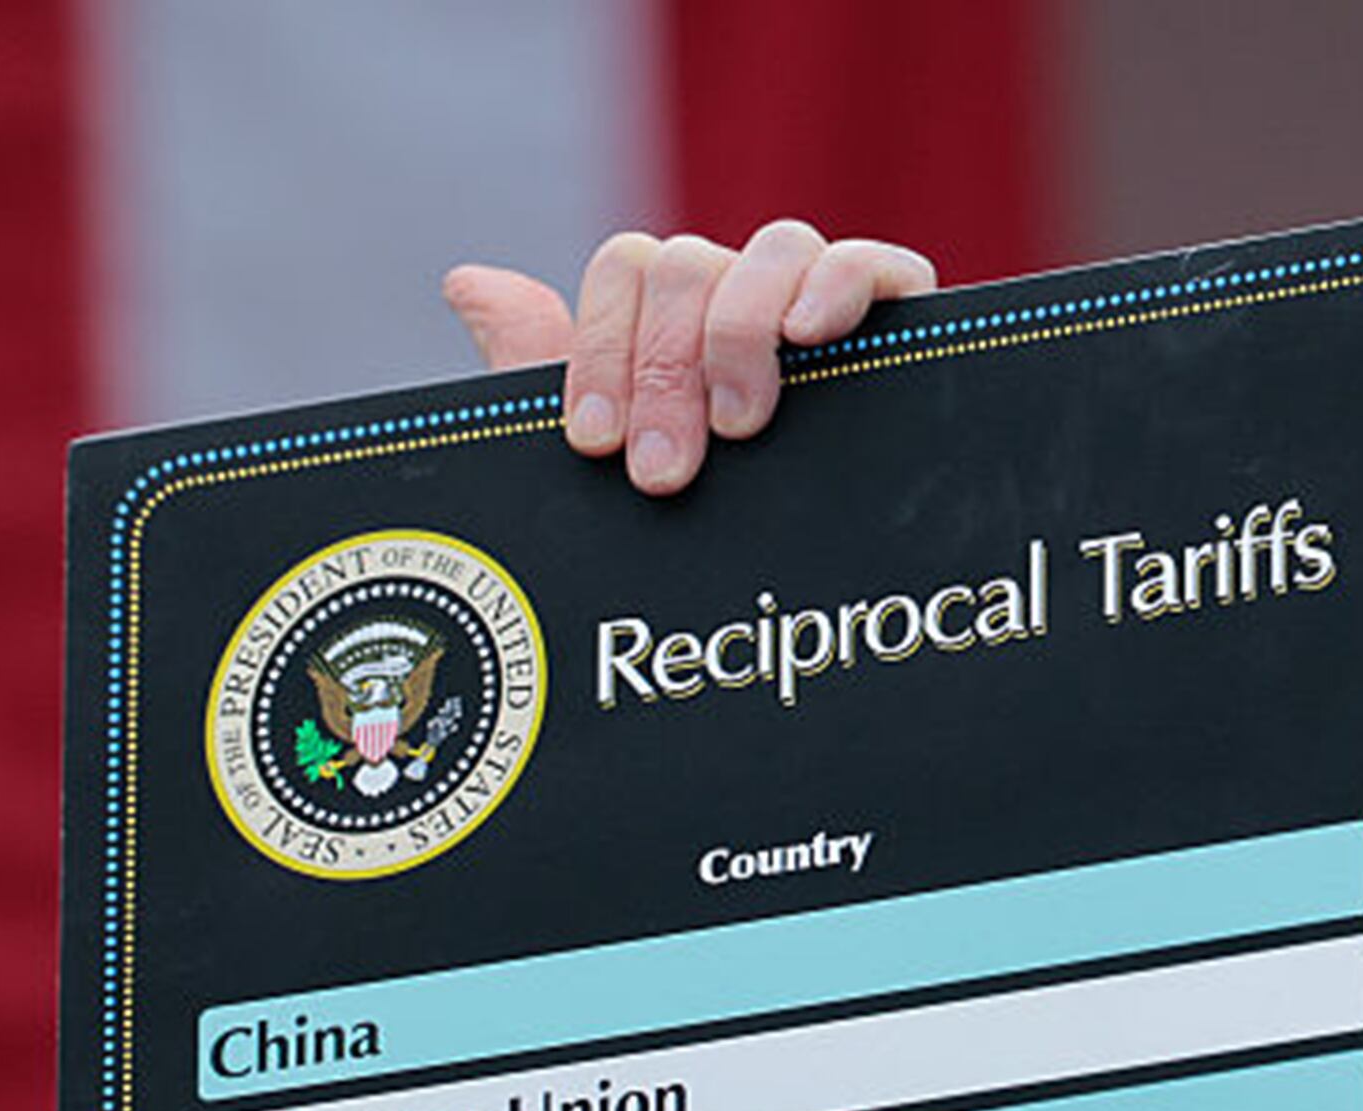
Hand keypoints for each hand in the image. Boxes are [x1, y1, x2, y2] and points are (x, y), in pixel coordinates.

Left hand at [444, 220, 936, 495]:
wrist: (807, 610)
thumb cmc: (699, 520)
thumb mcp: (607, 457)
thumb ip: (536, 368)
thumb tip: (465, 281)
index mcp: (672, 317)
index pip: (626, 268)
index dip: (601, 349)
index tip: (595, 443)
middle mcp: (741, 295)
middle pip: (689, 264)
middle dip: (663, 372)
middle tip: (664, 473)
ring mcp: (817, 303)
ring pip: (774, 247)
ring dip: (741, 334)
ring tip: (741, 426)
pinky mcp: (896, 323)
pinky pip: (871, 264)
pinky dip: (839, 285)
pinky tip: (812, 335)